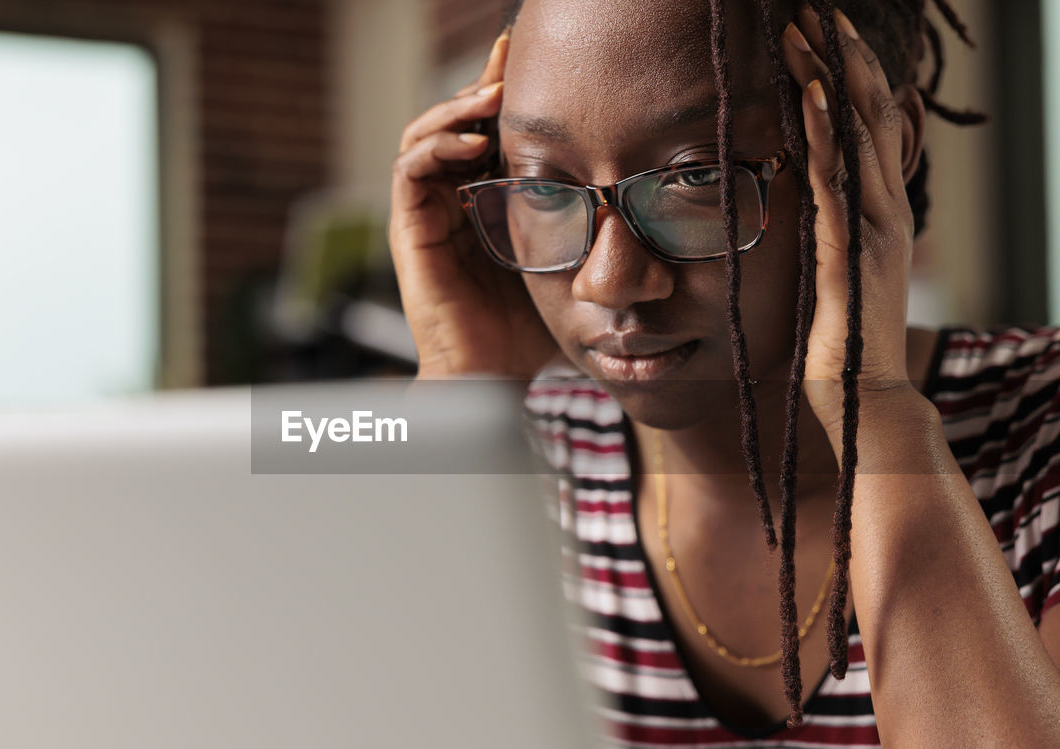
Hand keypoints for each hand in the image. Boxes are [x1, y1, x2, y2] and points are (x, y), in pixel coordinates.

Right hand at [388, 29, 560, 377]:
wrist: (490, 377)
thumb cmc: (527, 334)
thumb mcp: (567, 267)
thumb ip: (589, 238)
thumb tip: (650, 220)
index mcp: (483, 206)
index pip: (487, 136)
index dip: (504, 99)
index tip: (531, 65)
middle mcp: (450, 204)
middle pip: (455, 124)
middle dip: (480, 87)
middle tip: (509, 60)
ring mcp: (426, 215)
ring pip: (426, 136)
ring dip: (457, 108)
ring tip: (492, 94)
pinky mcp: (409, 230)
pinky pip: (410, 169)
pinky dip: (437, 146)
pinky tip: (473, 142)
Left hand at [781, 6, 924, 433]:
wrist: (862, 401)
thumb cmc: (841, 346)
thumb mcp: (832, 278)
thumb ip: (826, 241)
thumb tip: (805, 213)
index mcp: (877, 216)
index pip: (868, 132)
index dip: (849, 81)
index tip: (822, 38)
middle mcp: (883, 213)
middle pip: (868, 118)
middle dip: (842, 61)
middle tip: (816, 13)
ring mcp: (872, 230)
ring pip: (855, 137)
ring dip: (831, 79)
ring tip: (808, 30)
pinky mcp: (849, 253)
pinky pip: (835, 181)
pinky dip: (824, 134)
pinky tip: (808, 95)